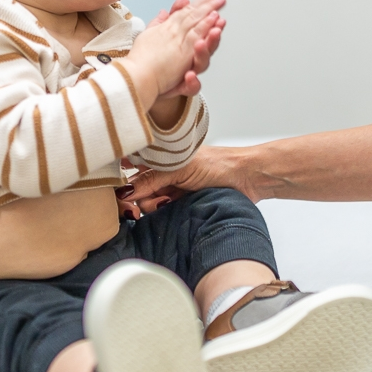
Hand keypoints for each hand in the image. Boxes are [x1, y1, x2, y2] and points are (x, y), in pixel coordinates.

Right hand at [127, 145, 255, 211]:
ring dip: (154, 207)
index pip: (128, 169)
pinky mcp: (178, 206)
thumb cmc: (219, 164)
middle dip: (141, 199)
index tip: (124, 194)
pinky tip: (172, 210)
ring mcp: (169, 190)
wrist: (247, 179)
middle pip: (135, 191)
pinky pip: (160, 214)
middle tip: (158, 200)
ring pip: (146, 204)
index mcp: (159, 157)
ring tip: (170, 203)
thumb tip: (126, 190)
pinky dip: (162, 215)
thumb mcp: (181, 168)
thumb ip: (152, 178)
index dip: (123, 182)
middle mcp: (161, 173)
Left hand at [148, 0, 226, 99]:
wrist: (147, 82)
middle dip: (213, 36)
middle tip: (216, 27)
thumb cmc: (158, 58)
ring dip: (203, 54)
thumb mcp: (166, 31)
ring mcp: (189, 72)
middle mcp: (193, 57)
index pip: (204, 28)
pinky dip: (192, 82)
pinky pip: (192, 86)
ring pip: (202, 64)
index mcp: (191, 42)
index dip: (211, 18)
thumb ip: (176, 15)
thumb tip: (184, 0)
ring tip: (200, 45)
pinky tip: (189, 75)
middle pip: (208, 46)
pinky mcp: (183, 87)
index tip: (217, 9)